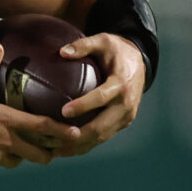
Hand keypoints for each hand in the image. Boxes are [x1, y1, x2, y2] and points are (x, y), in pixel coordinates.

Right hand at [0, 43, 70, 174]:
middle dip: (49, 153)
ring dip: (24, 156)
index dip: (62, 132)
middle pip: (37, 154)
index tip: (76, 134)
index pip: (42, 127)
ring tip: (24, 150)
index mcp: (6, 121)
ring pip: (18, 161)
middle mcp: (6, 142)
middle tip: (54, 149)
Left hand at [51, 32, 145, 151]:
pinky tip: (64, 149)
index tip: (63, 111)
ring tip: (52, 150)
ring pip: (100, 137)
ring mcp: (125, 117)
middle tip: (51, 139)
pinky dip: (84, 145)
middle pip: (100, 126)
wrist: (140, 62)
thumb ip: (84, 45)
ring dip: (77, 146)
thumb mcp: (103, 40)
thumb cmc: (117, 51)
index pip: (102, 98)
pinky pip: (102, 138)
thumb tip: (62, 52)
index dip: (83, 106)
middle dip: (76, 136)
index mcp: (121, 84)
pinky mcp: (122, 123)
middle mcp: (126, 104)